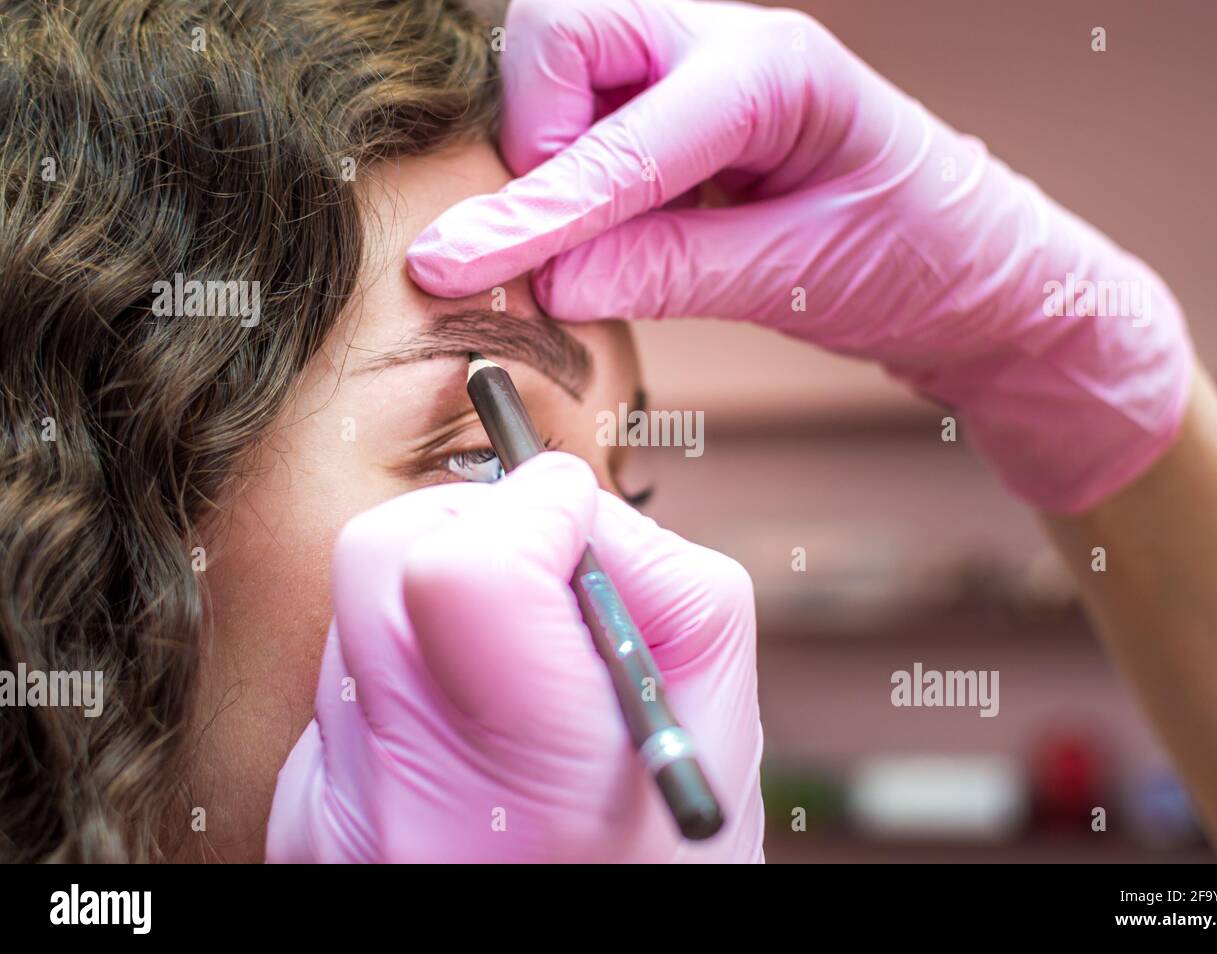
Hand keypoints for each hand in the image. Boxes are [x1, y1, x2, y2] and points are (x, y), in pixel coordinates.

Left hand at [265, 453, 763, 861]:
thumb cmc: (667, 867)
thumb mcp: (717, 739)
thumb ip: (668, 588)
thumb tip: (579, 512)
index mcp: (533, 787)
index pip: (459, 572)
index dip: (530, 510)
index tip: (573, 518)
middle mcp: (404, 806)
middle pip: (383, 556)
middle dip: (477, 524)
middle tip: (544, 574)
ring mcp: (333, 818)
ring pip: (360, 606)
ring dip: (441, 597)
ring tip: (514, 679)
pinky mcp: (298, 820)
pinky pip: (343, 680)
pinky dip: (409, 672)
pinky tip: (464, 734)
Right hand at [406, 0, 1192, 513]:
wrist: (979, 270)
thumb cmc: (925, 258)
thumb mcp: (802, 276)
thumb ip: (673, 270)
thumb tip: (553, 281)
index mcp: (772, 70)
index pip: (616, 140)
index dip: (530, 213)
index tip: (452, 265)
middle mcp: (725, 43)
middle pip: (558, 36)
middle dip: (533, 139)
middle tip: (564, 234)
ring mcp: (699, 68)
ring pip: (558, 68)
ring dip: (544, 157)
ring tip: (591, 241)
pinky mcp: (684, 111)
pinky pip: (587, 118)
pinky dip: (568, 176)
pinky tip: (601, 232)